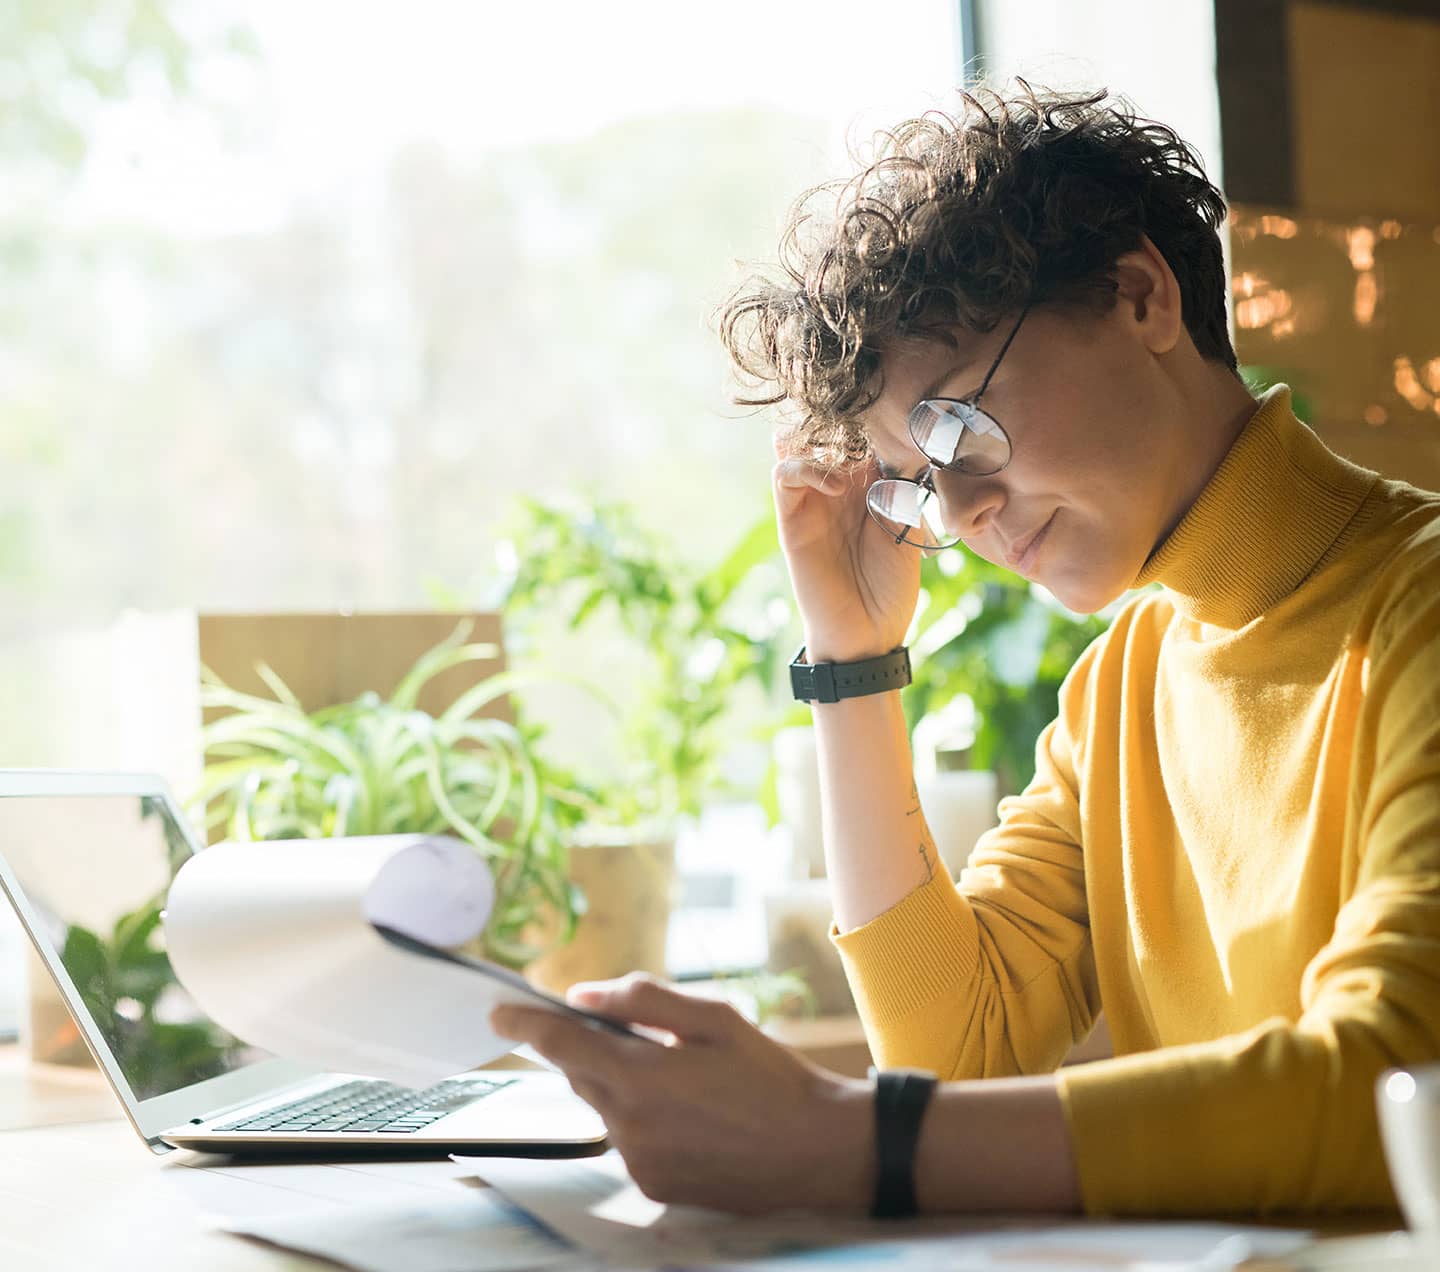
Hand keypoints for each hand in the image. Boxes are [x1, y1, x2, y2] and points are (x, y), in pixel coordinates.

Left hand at [491, 972, 872, 1214]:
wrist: (817, 1150)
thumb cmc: (770, 1076)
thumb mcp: (712, 1019)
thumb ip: (642, 1002)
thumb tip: (581, 996)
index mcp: (641, 1077)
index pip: (561, 1045)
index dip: (524, 1024)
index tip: (498, 1011)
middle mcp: (629, 1126)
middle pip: (581, 1075)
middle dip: (591, 1048)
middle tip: (630, 1032)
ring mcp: (639, 1163)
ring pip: (606, 1108)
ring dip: (624, 1085)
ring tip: (682, 1077)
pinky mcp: (654, 1187)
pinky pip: (630, 1140)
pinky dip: (644, 1118)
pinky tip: (692, 1113)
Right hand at [772, 439, 920, 662]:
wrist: (867, 635)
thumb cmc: (892, 589)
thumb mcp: (907, 533)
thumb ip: (899, 493)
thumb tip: (902, 452)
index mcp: (870, 487)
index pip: (862, 437)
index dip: (871, 420)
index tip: (894, 412)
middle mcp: (838, 488)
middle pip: (827, 433)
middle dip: (841, 420)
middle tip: (862, 418)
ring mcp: (813, 502)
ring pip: (799, 445)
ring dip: (820, 441)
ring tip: (850, 459)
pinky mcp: (791, 520)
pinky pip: (785, 477)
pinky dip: (807, 469)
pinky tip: (837, 486)